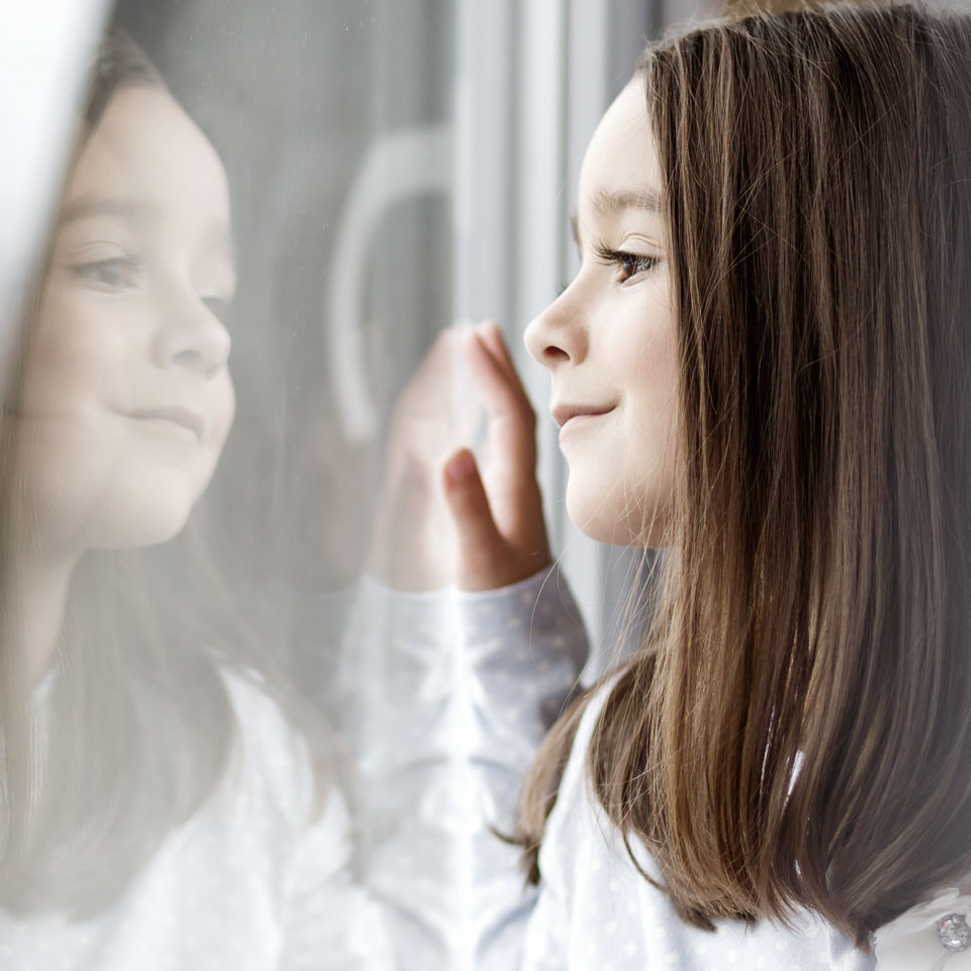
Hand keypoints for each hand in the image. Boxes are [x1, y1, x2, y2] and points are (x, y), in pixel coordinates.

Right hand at [366, 321, 551, 591]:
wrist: (517, 642)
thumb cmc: (496, 602)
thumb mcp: (479, 556)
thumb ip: (466, 507)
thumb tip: (453, 450)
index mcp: (517, 487)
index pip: (509, 416)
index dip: (491, 375)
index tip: (472, 337)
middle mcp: (517, 483)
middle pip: (511, 412)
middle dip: (494, 369)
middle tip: (479, 328)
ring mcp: (508, 495)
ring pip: (501, 429)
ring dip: (486, 390)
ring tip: (473, 355)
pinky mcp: (498, 510)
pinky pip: (490, 452)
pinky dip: (477, 422)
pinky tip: (467, 417)